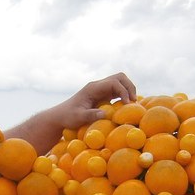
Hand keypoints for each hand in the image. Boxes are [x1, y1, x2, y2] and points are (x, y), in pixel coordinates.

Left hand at [8, 72, 136, 152]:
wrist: (60, 116)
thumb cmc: (68, 117)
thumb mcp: (78, 118)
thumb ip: (90, 115)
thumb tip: (105, 114)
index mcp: (93, 88)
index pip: (113, 82)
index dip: (123, 91)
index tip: (127, 104)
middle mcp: (98, 86)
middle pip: (120, 77)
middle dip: (129, 87)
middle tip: (133, 101)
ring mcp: (101, 89)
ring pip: (120, 82)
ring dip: (128, 90)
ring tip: (132, 104)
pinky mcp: (103, 95)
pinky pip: (118, 91)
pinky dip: (124, 96)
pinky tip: (126, 107)